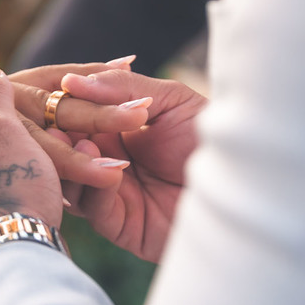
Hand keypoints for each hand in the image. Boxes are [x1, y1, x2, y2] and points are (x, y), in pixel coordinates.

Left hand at [0, 59, 146, 244]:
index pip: (11, 135)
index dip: (60, 159)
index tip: (104, 179)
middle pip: (41, 111)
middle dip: (92, 131)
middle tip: (141, 139)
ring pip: (47, 98)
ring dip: (96, 108)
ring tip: (147, 107)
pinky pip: (42, 89)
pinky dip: (81, 89)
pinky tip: (125, 78)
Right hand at [58, 69, 207, 262]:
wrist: (248, 188)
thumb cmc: (216, 140)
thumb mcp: (172, 102)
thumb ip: (123, 89)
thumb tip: (72, 80)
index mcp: (117, 131)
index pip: (77, 118)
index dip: (66, 106)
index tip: (57, 90)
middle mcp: (109, 161)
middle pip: (67, 148)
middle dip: (61, 133)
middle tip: (57, 118)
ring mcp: (111, 193)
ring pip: (71, 179)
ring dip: (72, 160)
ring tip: (79, 141)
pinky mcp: (120, 225)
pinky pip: (93, 207)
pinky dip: (93, 187)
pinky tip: (108, 168)